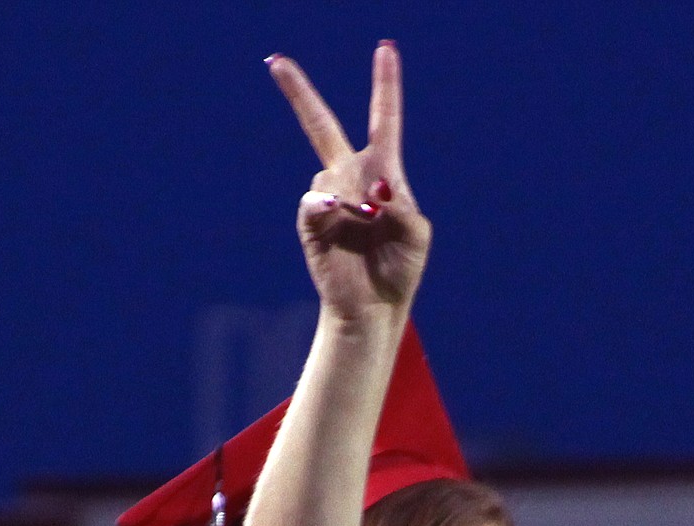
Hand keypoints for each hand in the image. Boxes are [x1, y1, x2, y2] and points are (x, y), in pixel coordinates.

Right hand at [268, 44, 430, 324]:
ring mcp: (328, 198)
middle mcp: (351, 178)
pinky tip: (340, 212)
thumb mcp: (416, 235)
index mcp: (383, 173)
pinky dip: (328, 205)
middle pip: (320, 125)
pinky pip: (314, 200)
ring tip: (370, 226)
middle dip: (299, 93)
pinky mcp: (311, 222)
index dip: (385, 85)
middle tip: (276, 62)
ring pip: (332, 176)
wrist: (374, 307)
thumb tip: (375, 191)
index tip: (386, 49)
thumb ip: (402, 206)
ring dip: (355, 199)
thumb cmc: (400, 269)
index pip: (383, 121)